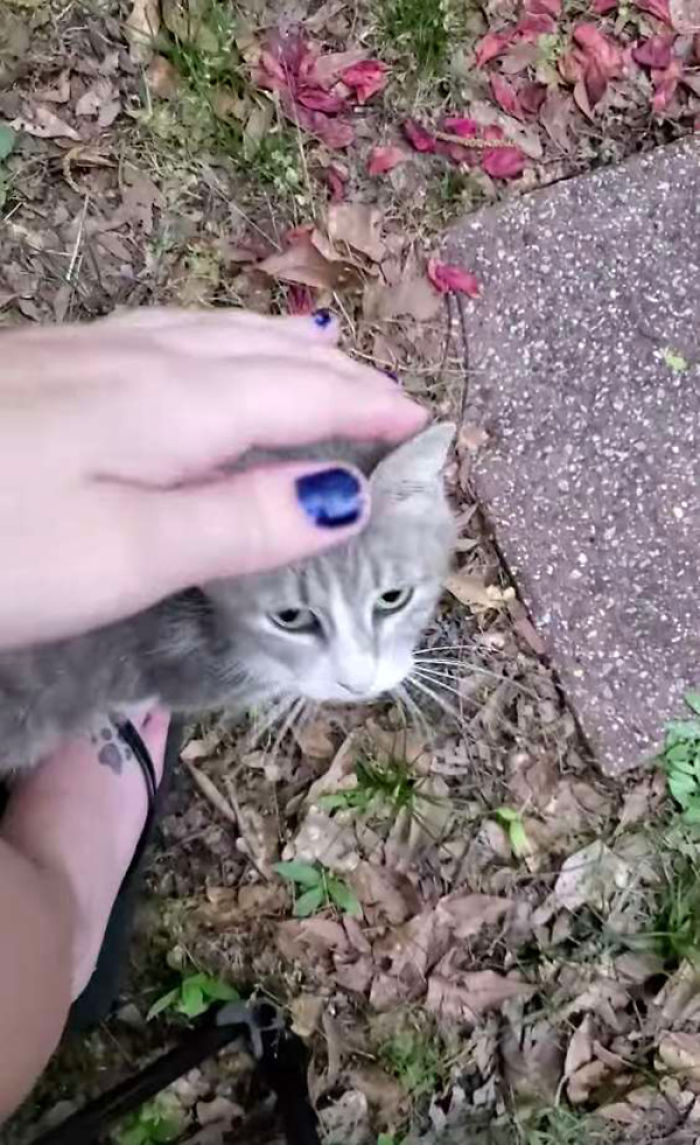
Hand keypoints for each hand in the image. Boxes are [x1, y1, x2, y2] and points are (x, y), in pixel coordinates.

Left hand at [0, 308, 424, 647]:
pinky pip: (167, 333)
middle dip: (339, 371)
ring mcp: (88, 350)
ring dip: (282, 344)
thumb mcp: (126, 553)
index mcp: (176, 404)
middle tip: (393, 399)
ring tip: (324, 349)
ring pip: (213, 331)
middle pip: (265, 351)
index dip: (371, 409)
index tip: (429, 430)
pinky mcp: (47, 361)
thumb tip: (348, 496)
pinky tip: (202, 348)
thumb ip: (239, 521)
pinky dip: (219, 339)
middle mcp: (142, 359)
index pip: (304, 394)